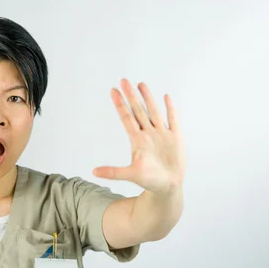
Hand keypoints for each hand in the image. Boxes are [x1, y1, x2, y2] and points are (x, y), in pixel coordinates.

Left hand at [93, 79, 184, 193]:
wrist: (167, 186)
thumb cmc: (149, 181)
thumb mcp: (131, 175)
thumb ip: (113, 172)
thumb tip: (93, 171)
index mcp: (137, 140)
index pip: (127, 118)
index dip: (120, 105)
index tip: (113, 91)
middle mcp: (148, 134)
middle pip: (138, 110)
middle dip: (131, 96)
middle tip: (124, 80)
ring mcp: (161, 134)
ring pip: (153, 111)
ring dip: (148, 98)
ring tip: (141, 84)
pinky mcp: (175, 137)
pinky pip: (172, 120)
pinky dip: (170, 109)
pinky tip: (166, 97)